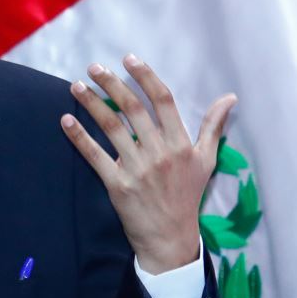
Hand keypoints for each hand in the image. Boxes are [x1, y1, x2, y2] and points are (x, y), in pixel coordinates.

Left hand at [60, 55, 235, 274]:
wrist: (171, 239)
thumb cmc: (188, 197)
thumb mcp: (207, 161)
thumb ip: (214, 127)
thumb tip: (230, 97)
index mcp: (181, 144)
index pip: (163, 101)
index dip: (145, 76)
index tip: (129, 59)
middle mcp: (160, 153)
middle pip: (134, 109)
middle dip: (112, 84)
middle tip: (95, 67)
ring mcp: (138, 169)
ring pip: (112, 128)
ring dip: (92, 104)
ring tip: (76, 86)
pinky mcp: (117, 185)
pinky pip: (95, 156)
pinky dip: (79, 137)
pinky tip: (66, 120)